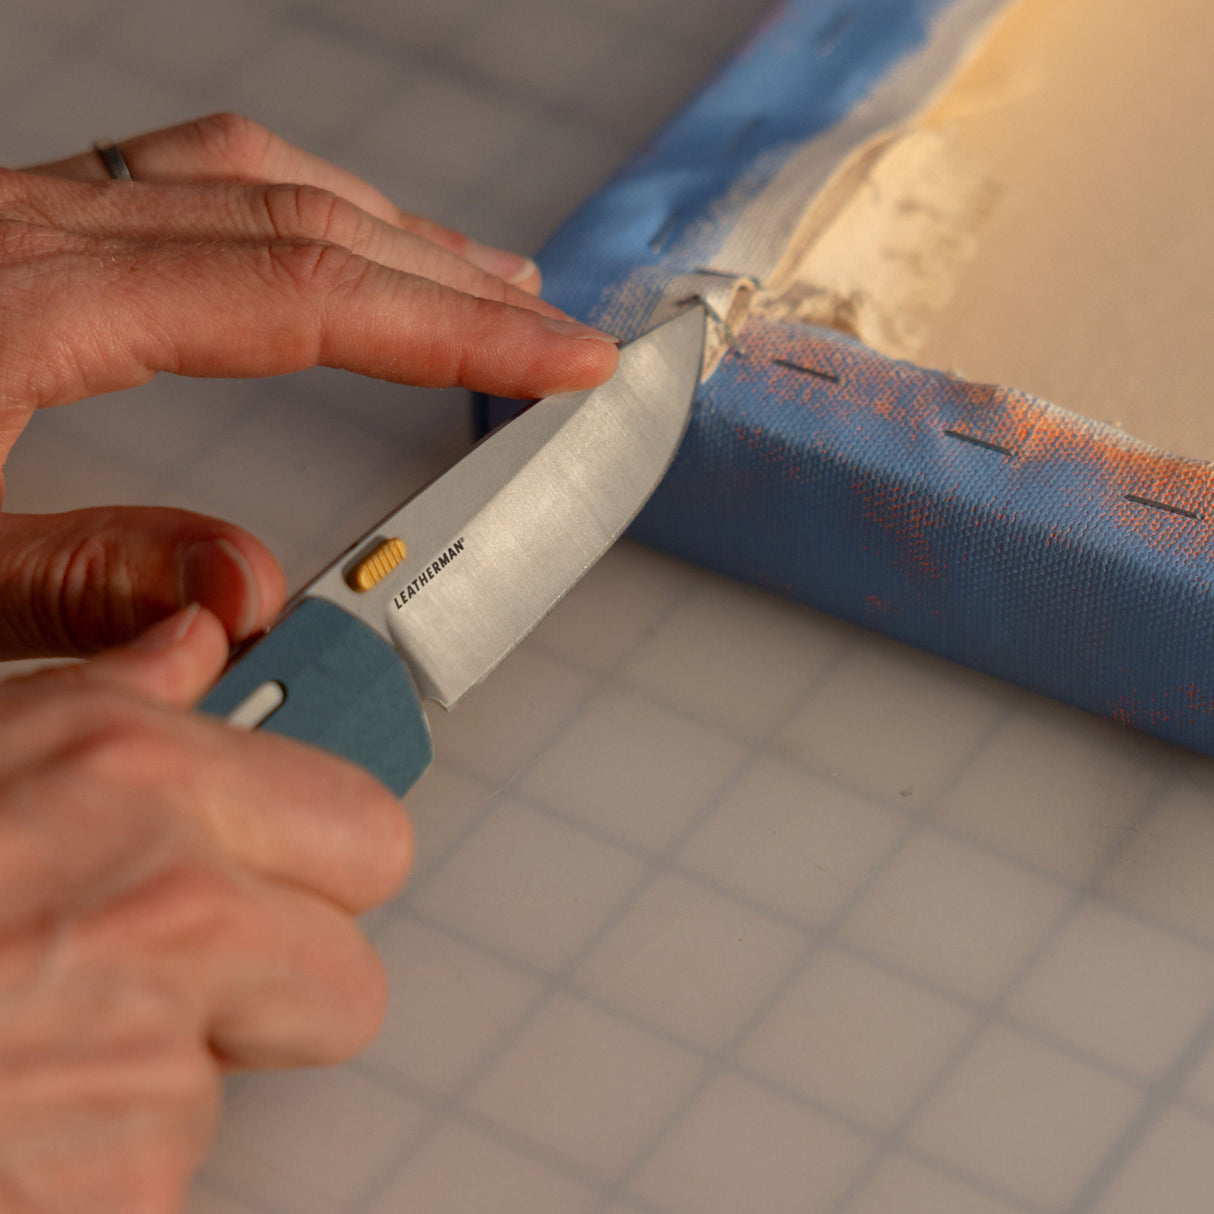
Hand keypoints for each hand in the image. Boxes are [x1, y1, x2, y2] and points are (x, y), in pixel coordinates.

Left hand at [0, 113, 617, 658]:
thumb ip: (88, 582)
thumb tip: (253, 594)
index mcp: (26, 300)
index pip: (301, 293)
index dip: (454, 328)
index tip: (563, 358)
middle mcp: (38, 226)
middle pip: (305, 223)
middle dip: (456, 284)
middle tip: (561, 334)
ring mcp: (30, 208)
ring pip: (256, 179)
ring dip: (390, 230)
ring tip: (485, 279)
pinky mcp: (21, 220)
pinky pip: (195, 175)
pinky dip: (301, 205)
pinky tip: (337, 239)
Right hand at [0, 605, 412, 1211]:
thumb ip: (112, 687)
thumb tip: (196, 642)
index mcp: (146, 776)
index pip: (370, 833)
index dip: (330, 863)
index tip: (299, 876)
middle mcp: (171, 907)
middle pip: (348, 980)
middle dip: (283, 984)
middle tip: (186, 976)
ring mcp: (146, 1057)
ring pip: (240, 1081)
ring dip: (162, 1070)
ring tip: (36, 1035)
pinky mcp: (120, 1188)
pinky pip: (168, 1176)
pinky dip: (101, 1161)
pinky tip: (12, 1109)